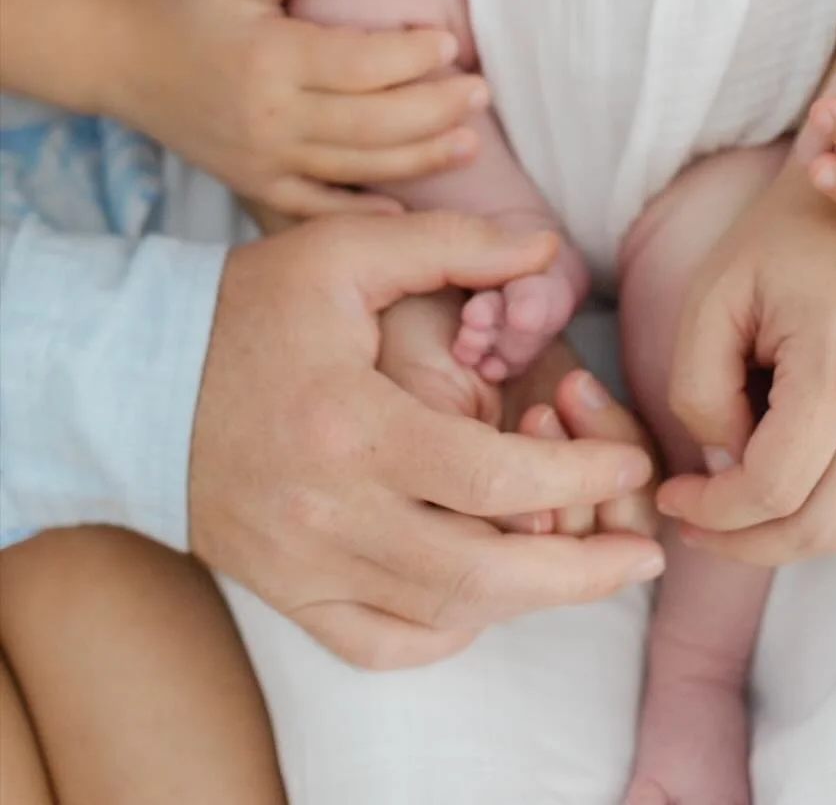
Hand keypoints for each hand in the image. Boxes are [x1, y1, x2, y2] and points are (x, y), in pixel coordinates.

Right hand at [112, 0, 485, 217]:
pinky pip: (315, 209)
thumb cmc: (189, 4)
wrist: (123, 61)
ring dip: (419, 160)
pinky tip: (408, 212)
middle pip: (371, 123)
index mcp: (270, 57)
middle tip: (481, 91)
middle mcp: (270, 116)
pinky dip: (362, 214)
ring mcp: (263, 159)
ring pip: (356, 169)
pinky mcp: (254, 184)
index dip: (412, 55)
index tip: (452, 41)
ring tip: (470, 143)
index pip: (359, 63)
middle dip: (435, 109)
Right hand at [189, 213, 663, 669]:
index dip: (577, 474)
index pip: (492, 474)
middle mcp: (329, 512)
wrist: (137, 377)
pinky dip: (443, 632)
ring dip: (525, 600)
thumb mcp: (347, 250)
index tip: (630, 462)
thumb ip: (453, 244)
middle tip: (645, 553)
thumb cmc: (249, 307)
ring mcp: (303, 565)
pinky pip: (378, 643)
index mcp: (353, 426)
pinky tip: (486, 599)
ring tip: (588, 572)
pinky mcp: (286, 590)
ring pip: (438, 614)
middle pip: (479, 570)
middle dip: (580, 573)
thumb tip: (547, 248)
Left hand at [657, 169, 835, 566]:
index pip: (775, 488)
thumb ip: (699, 389)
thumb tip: (719, 466)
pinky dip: (813, 489)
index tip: (672, 496)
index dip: (714, 512)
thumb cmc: (785, 231)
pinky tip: (769, 458)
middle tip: (694, 525)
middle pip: (822, 529)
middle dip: (747, 544)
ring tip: (724, 498)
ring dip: (781, 525)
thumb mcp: (714, 295)